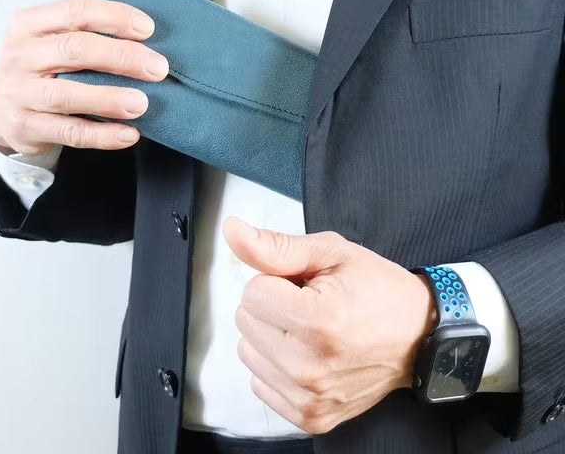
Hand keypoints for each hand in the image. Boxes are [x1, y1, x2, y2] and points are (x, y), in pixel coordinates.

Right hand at [0, 0, 168, 154]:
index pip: (76, 12)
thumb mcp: (52, 44)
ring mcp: (20, 93)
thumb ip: (88, 36)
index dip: (115, 18)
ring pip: (67, 95)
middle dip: (122, 57)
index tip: (148, 29)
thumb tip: (147, 41)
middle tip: (158, 68)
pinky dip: (102, 135)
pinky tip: (128, 134)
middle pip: (75, 50)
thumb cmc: (41, 72)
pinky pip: (69, 132)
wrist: (2, 114)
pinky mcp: (25, 127)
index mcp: (30, 25)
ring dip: (109, 99)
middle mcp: (20, 56)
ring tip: (142, 103)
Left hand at [223, 217, 436, 433]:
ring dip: (271, 335)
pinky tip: (307, 355)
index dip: (276, 280)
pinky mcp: (311, 418)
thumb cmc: (377, 289)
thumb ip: (275, 245)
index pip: (252, 292)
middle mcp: (309, 366)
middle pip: (246, 321)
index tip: (306, 285)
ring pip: (248, 351)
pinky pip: (260, 382)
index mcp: (316, 320)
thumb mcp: (330, 253)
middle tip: (310, 304)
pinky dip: (277, 365)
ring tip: (310, 329)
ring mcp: (310, 397)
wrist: (418, 335)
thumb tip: (232, 231)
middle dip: (272, 306)